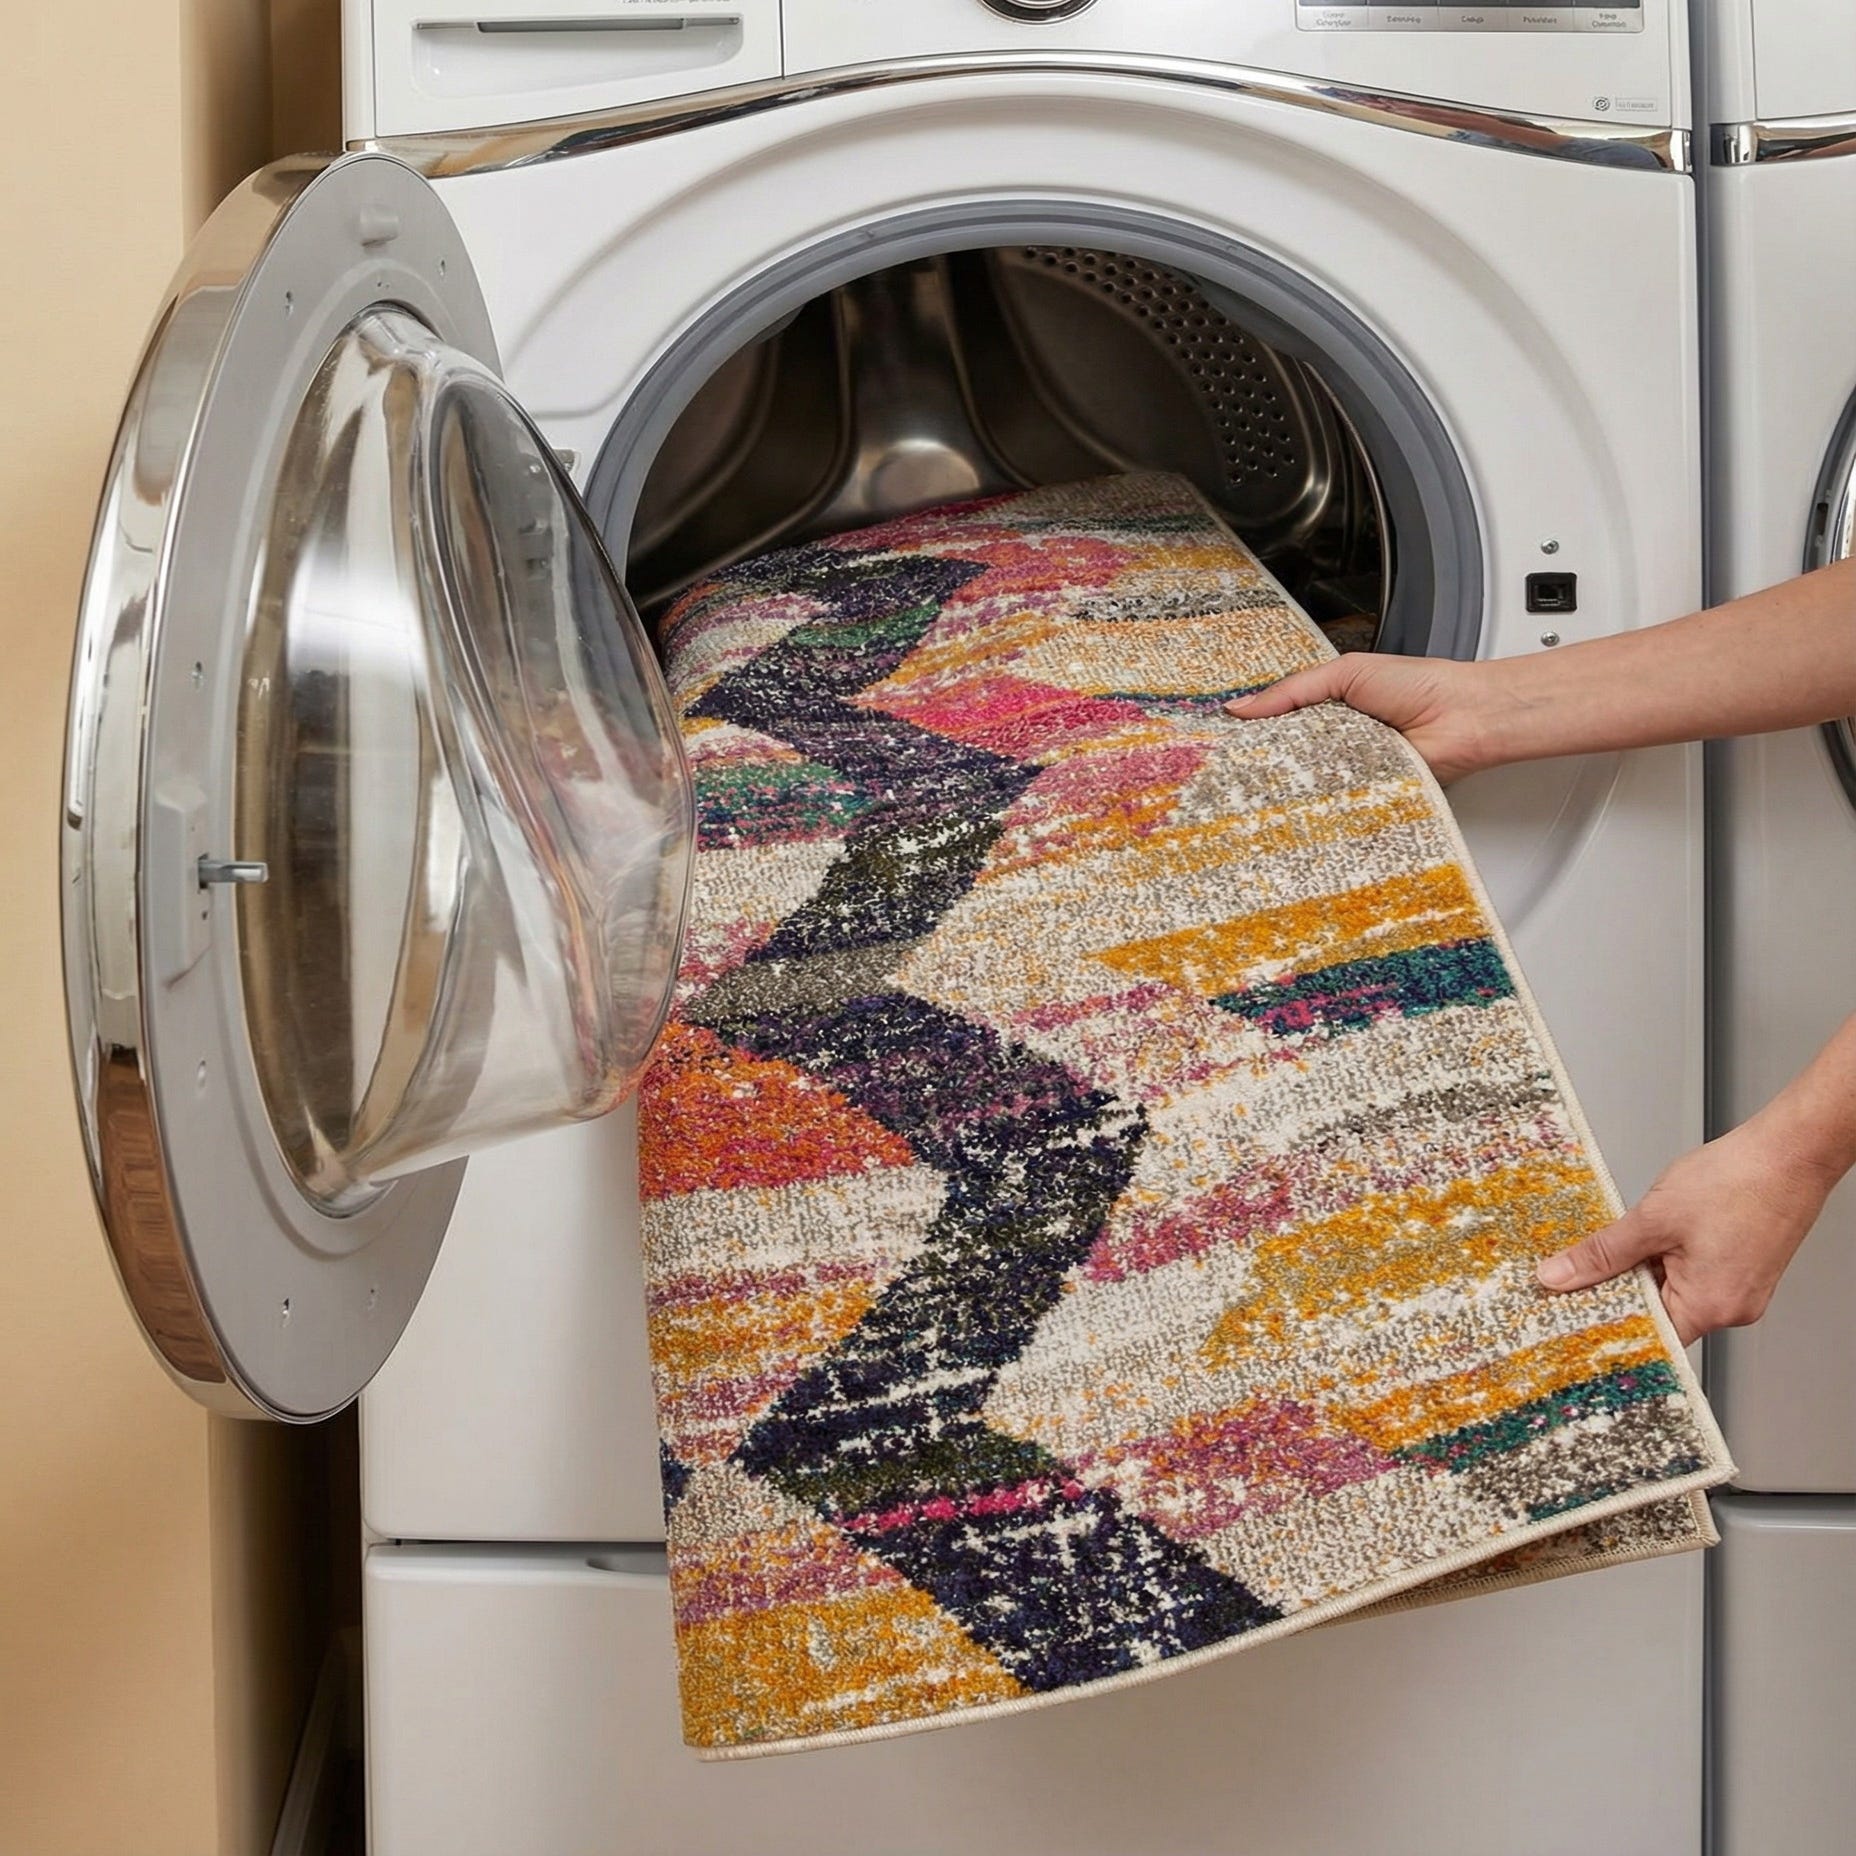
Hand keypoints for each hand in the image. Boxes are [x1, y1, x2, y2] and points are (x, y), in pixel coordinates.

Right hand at [1224, 654, 1512, 784]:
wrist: (1465, 717)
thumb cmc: (1419, 685)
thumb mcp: (1346, 673)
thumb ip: (1293, 691)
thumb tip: (1241, 708)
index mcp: (1329, 709)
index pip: (1280, 723)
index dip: (1252, 731)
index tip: (1220, 740)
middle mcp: (1337, 742)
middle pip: (1288, 756)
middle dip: (1263, 761)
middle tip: (1227, 769)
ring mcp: (1350, 771)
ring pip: (1307, 783)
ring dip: (1290, 783)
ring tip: (1256, 787)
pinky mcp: (1365, 796)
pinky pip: (1335, 802)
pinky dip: (1321, 801)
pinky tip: (1300, 801)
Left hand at [1535, 1117, 1838, 1345]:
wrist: (1789, 1152)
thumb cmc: (1737, 1181)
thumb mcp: (1652, 1218)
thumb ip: (1603, 1253)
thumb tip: (1559, 1276)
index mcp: (1710, 1306)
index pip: (1646, 1333)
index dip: (1605, 1318)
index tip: (1569, 1305)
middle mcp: (1731, 1309)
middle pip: (1660, 1313)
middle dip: (1622, 1287)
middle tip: (1582, 1266)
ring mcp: (1742, 1290)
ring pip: (1675, 1290)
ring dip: (1645, 1268)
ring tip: (1628, 1238)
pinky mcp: (1745, 1270)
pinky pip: (1695, 1275)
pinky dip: (1669, 1258)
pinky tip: (1655, 1232)